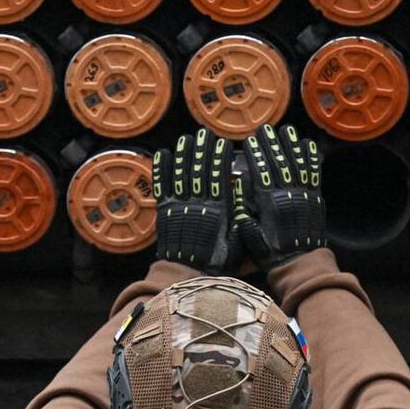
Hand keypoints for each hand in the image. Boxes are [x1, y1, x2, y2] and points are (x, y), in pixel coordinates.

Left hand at [152, 128, 241, 272]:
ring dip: (183, 154)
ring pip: (181, 174)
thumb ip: (242, 224)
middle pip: (199, 171)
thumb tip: (247, 203)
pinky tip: (163, 153)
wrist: (186, 275)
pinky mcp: (164, 211)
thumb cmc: (214, 261)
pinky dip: (162, 169)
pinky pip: (162, 186)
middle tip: (204, 133)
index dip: (219, 160)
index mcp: (217, 211)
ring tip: (187, 138)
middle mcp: (197, 204)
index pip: (218, 179)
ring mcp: (179, 206)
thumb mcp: (236, 245)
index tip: (222, 143)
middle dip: (202, 150)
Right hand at [235, 123, 325, 269]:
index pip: (262, 174)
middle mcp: (287, 195)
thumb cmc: (272, 252)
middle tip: (265, 129)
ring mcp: (303, 195)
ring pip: (297, 165)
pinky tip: (308, 145)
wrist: (300, 263)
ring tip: (286, 130)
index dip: (256, 156)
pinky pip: (313, 174)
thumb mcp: (252, 239)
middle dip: (272, 145)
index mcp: (270, 204)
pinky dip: (311, 158)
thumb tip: (235, 197)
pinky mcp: (315, 198)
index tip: (250, 142)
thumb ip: (244, 219)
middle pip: (279, 164)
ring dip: (291, 146)